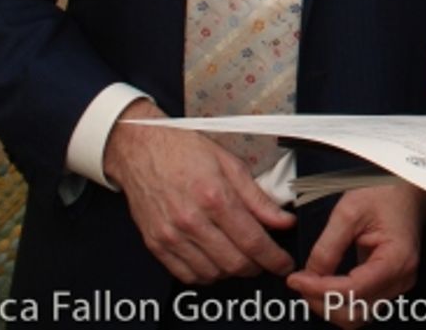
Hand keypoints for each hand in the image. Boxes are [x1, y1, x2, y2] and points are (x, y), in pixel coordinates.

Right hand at [104, 98, 295, 282]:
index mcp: (215, 196)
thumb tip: (283, 220)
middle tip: (266, 259)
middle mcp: (191, 220)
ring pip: (212, 273)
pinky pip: (186, 275)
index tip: (284, 263)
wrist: (141, 150)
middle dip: (257, 267)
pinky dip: (207, 274)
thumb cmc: (185, 150)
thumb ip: (258, 197)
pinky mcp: (156, 244)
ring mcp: (171, 235)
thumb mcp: (230, 164)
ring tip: (241, 255)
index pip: (252, 240)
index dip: (273, 258)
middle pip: (234, 262)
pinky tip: (215, 260)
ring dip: (232, 271)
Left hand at [287, 183, 425, 326]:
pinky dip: (340, 300)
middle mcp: (400, 278)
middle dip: (322, 303)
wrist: (406, 184)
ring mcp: (397, 282)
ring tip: (310, 284)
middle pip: (355, 313)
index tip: (297, 279)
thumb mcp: (350, 211)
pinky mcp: (389, 281)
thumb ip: (328, 246)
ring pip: (357, 314)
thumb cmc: (385, 191)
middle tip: (300, 283)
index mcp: (396, 259)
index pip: (352, 290)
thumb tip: (310, 274)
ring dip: (330, 306)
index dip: (319, 289)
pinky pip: (361, 303)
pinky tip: (324, 284)